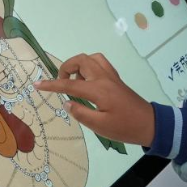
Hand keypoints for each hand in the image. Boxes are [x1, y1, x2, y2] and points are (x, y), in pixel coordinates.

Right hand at [34, 53, 154, 146]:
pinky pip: (100, 63)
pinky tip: (88, 83)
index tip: (37, 85)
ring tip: (75, 84)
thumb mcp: (100, 127)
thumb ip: (81, 113)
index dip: (52, 85)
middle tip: (61, 84)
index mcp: (98, 90)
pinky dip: (89, 67)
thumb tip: (67, 103)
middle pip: (81, 60)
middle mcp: (104, 78)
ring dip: (79, 66)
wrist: (149, 124)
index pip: (69, 85)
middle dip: (66, 68)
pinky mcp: (116, 79)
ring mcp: (111, 76)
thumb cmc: (124, 128)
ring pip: (91, 58)